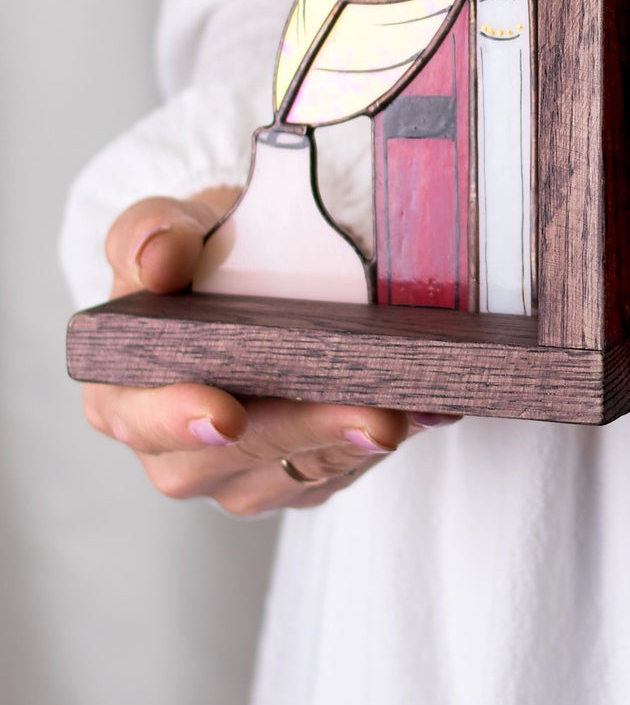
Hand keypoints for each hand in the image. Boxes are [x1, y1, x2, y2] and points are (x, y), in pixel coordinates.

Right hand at [81, 189, 454, 515]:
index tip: (226, 414)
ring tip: (414, 408)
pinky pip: (344, 469)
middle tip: (370, 418)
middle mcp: (178, 448)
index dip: (179, 420)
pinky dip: (389, 438)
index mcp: (126, 393)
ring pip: (303, 470)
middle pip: (239, 456)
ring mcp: (243, 470)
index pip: (142, 418)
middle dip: (309, 433)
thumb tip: (160, 255)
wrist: (247, 272)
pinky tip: (428, 408)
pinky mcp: (302, 475)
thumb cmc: (199, 258)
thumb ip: (151, 235)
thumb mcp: (168, 229)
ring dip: (362, 441)